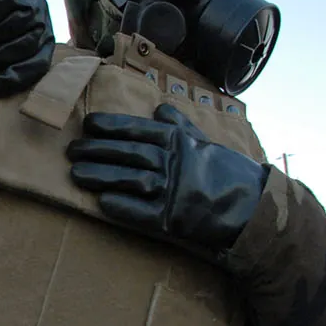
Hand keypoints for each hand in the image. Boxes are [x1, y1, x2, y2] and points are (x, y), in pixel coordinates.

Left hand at [67, 104, 267, 251]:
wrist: (254, 206)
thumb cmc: (227, 172)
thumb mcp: (206, 142)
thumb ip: (181, 125)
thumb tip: (160, 106)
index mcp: (181, 142)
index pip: (139, 130)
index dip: (112, 126)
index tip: (88, 124)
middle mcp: (175, 163)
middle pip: (129, 154)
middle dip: (97, 150)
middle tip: (72, 150)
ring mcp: (175, 191)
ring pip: (131, 179)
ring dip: (102, 176)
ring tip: (76, 174)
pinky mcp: (175, 219)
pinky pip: (143, 212)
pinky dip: (122, 207)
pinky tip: (102, 203)